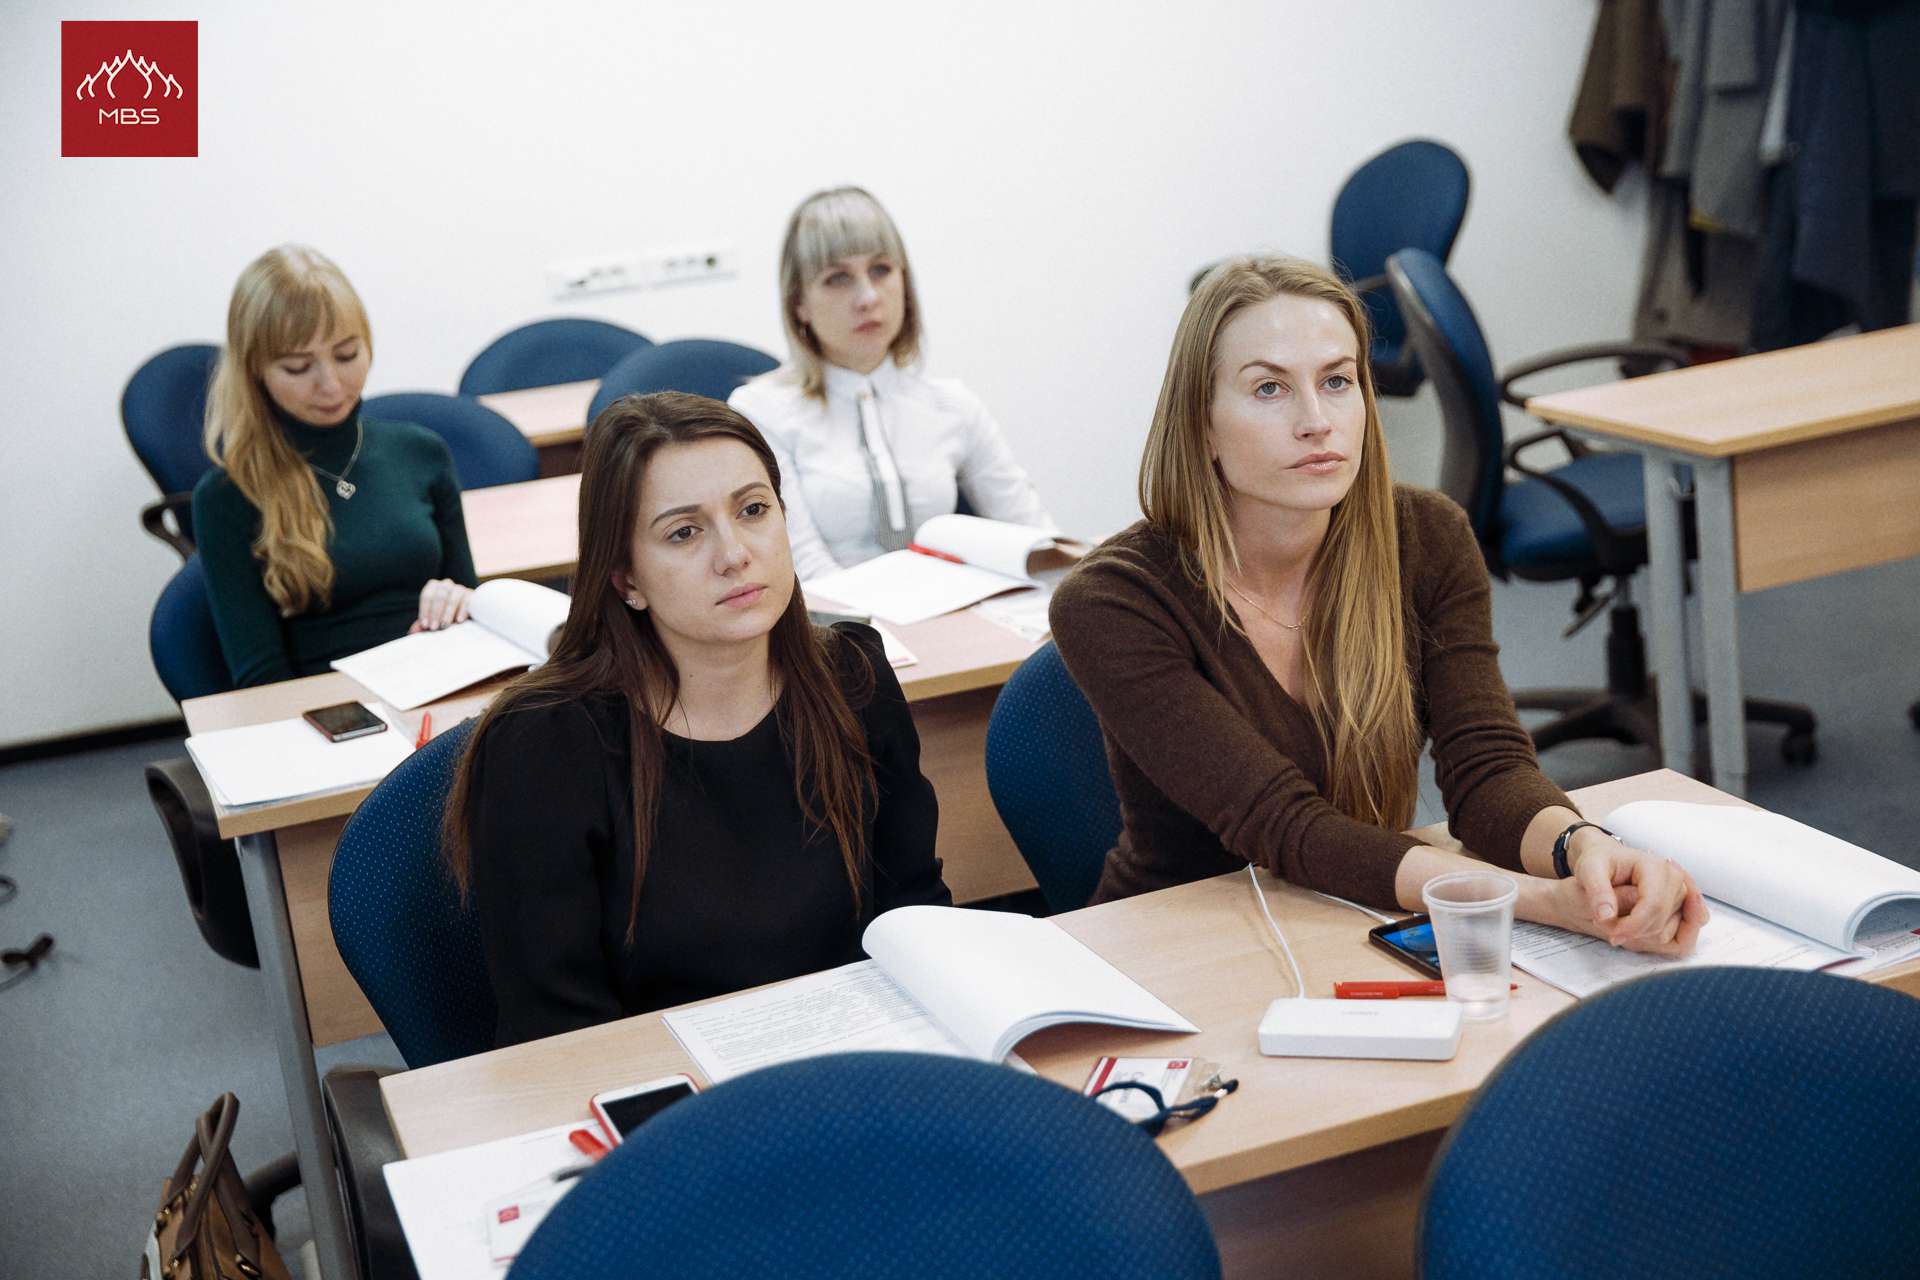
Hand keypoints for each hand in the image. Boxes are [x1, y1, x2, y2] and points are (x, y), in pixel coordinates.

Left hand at [412, 579, 472, 631]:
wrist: (464, 617)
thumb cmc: (444, 618)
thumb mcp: (433, 621)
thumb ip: (423, 625)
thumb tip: (413, 631)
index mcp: (433, 587)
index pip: (427, 596)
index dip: (425, 611)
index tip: (425, 625)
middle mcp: (446, 585)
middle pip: (440, 595)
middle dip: (436, 612)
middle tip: (433, 628)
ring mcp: (460, 589)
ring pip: (453, 598)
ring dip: (447, 613)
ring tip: (444, 626)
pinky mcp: (472, 595)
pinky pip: (466, 601)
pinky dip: (462, 611)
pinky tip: (459, 621)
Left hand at [1552, 833, 1709, 955]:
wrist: (1608, 861)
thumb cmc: (1600, 863)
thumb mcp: (1588, 870)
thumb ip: (1597, 891)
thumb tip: (1607, 916)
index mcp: (1654, 866)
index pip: (1653, 905)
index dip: (1633, 925)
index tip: (1613, 934)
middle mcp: (1673, 878)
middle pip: (1661, 920)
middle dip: (1633, 931)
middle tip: (1607, 925)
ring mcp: (1681, 892)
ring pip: (1668, 930)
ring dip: (1641, 935)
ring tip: (1618, 922)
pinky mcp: (1682, 906)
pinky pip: (1682, 935)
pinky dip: (1663, 939)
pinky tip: (1646, 937)